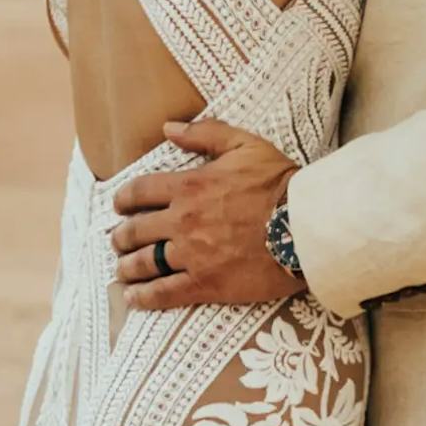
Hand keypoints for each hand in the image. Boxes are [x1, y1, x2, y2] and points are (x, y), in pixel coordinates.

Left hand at [109, 117, 298, 309]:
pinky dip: (143, 297)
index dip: (123, 200)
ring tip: (122, 270)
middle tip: (118, 241)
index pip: (138, 192)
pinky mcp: (206, 284)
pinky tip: (133, 298)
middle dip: (121, 237)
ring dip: (126, 267)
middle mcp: (182, 221)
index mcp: (188, 186)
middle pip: (134, 231)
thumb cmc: (280, 184)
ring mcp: (192, 255)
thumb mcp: (245, 145)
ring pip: (143, 264)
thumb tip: (169, 127)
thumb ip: (205, 133)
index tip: (119, 206)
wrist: (306, 226)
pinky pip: (164, 294)